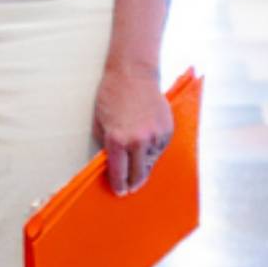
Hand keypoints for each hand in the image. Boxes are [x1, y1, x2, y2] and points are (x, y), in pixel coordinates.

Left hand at [93, 65, 170, 196]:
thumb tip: (112, 165)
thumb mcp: (100, 123)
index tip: (119, 192)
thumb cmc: (111, 96)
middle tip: (129, 188)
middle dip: (133, 183)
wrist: (133, 74)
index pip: (119, 174)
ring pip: (151, 163)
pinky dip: (153, 151)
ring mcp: (155, 137)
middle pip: (138, 175)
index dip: (118, 186)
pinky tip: (146, 144)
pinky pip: (159, 150)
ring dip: (144, 166)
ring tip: (137, 163)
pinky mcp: (167, 131)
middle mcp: (138, 141)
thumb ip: (107, 147)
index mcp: (117, 140)